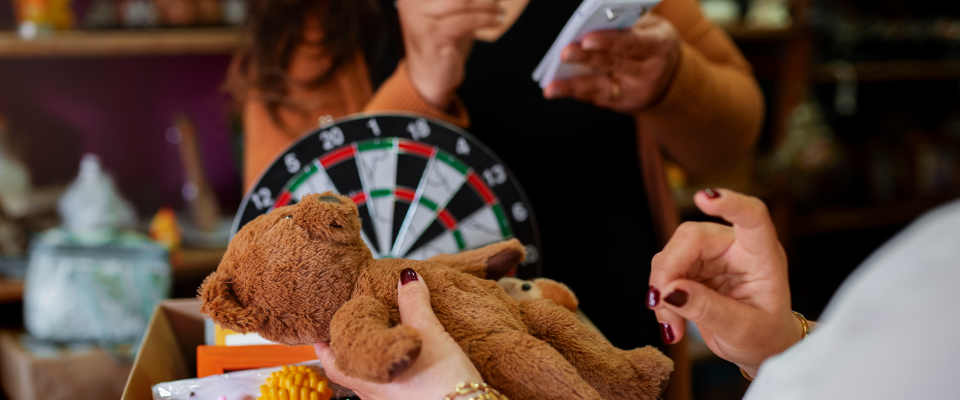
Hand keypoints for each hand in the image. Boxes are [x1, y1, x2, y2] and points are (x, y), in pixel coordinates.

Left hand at [315, 269, 481, 399]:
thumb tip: (407, 278)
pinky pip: (390, 388)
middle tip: (351, 329)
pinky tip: (404, 362)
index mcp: (367, 377)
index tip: (323, 329)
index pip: (330, 361)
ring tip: (380, 340)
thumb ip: (414, 303)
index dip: (325, 344)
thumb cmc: (443, 383)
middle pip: (347, 371)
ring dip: (370, 361)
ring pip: (369, 380)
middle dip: (347, 350)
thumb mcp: (427, 334)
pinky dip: (390, 372)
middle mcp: (374, 394)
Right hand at [398, 0, 502, 108]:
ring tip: (501, 10)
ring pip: (464, 2)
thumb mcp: (450, 14)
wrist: (428, 78)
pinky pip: (468, 21)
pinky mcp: (433, 34)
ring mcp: (420, 18)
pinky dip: (487, 19)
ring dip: (488, 5)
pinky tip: (497, 22)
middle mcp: (412, 2)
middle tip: (498, 1)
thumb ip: (463, 1)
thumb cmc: (441, 45)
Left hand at [544, 14, 680, 113]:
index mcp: (659, 46)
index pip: (633, 43)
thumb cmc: (653, 43)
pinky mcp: (622, 103)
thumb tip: (594, 23)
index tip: (587, 40)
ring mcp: (635, 92)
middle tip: (565, 53)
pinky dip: (574, 92)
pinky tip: (556, 90)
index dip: (610, 42)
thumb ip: (627, 25)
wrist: (670, 78)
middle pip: (614, 64)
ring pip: (601, 88)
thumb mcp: (651, 28)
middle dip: (587, 59)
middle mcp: (649, 72)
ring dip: (574, 86)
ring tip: (552, 87)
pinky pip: (595, 97)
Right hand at [648, 189, 803, 377]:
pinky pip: (665, 272)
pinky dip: (661, 298)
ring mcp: (712, 255)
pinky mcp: (692, 267)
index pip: (751, 217)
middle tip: (661, 304)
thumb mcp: (743, 330)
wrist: (758, 345)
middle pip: (692, 237)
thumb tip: (670, 291)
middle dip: (670, 269)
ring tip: (672, 323)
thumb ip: (708, 309)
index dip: (730, 204)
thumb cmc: (764, 335)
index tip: (704, 198)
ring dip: (662, 289)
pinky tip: (671, 320)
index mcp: (762, 255)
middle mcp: (735, 247)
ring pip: (671, 253)